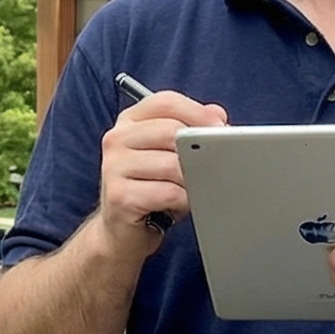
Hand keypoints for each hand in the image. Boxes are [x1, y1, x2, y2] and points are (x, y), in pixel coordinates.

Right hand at [96, 90, 226, 251]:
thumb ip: (191, 128)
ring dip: (192, 179)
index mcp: (129, 122)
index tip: (221, 127)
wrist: (121, 231)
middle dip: (200, 148)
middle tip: (215, 163)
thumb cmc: (150, 189)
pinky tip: (179, 204)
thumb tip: (217, 115)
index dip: (198, 112)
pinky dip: (183, 200)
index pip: (165, 102)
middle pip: (170, 130)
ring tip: (191, 188)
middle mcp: (116, 139)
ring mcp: (113, 167)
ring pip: (172, 164)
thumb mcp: (170, 154)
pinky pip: (168, 192)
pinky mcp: (119, 196)